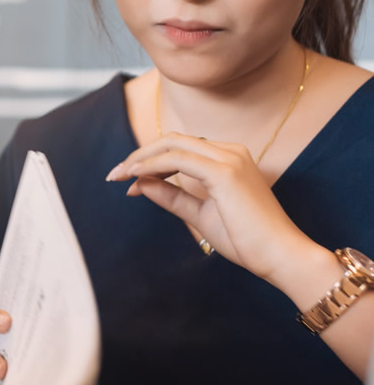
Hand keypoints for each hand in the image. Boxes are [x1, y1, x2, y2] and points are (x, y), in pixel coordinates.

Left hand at [106, 132, 314, 282]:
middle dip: (139, 155)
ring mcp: (229, 158)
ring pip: (171, 145)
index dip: (149, 160)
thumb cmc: (246, 239)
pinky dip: (151, 166)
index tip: (127, 181)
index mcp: (228, 158)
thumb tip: (140, 183)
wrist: (281, 257)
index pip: (179, 147)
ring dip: (141, 159)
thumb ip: (172, 196)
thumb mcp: (199, 214)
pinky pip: (177, 159)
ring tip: (120, 177)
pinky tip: (135, 178)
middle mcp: (230, 151)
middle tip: (116, 174)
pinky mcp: (224, 172)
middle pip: (172, 140)